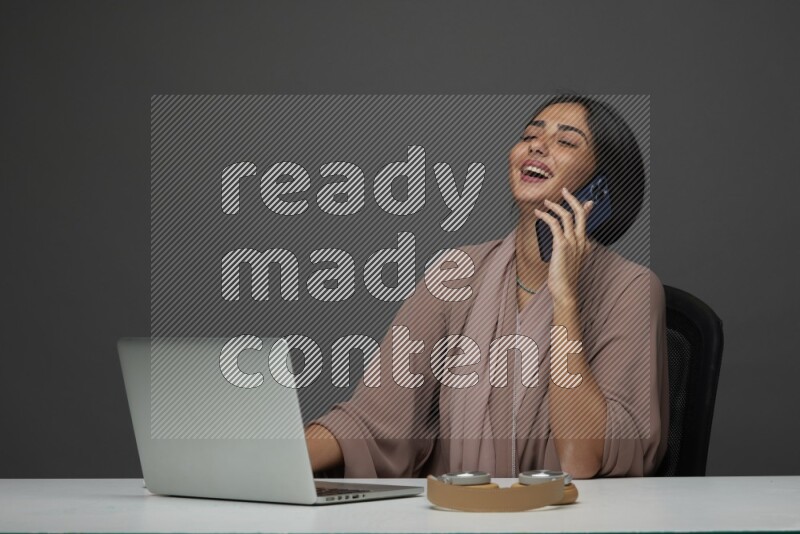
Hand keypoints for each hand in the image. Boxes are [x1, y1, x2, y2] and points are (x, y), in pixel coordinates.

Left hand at [534, 187, 593, 306]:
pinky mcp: (562, 245)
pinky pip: (555, 224)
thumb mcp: (570, 262)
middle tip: (565, 190)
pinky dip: (546, 216)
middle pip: (581, 213)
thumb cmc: (566, 280)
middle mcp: (581, 241)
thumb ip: (569, 251)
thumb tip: (563, 244)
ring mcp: (573, 242)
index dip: (585, 208)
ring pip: (567, 215)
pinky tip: (539, 214)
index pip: (586, 221)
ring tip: (546, 202)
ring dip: (555, 206)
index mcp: (585, 244)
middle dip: (573, 199)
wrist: (566, 292)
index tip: (584, 201)